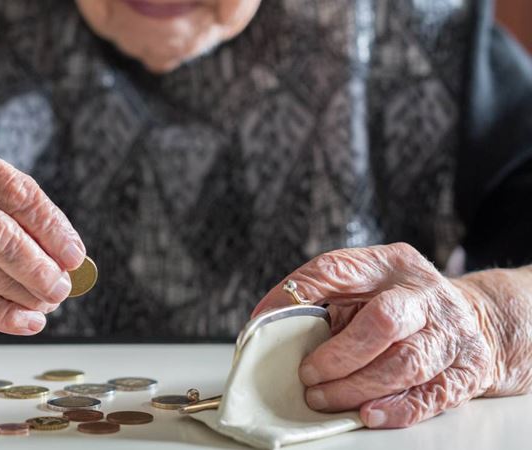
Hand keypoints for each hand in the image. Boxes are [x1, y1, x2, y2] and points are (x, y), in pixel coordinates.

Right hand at [0, 140, 84, 334]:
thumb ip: (20, 212)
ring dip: (26, 293)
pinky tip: (29, 320)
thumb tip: (68, 256)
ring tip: (50, 299)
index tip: (74, 253)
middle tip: (63, 285)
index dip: (51, 226)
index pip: (14, 192)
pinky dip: (5, 315)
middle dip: (38, 266)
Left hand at [251, 243, 496, 427]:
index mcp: (389, 264)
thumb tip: (268, 323)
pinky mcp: (466, 369)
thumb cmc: (401, 305)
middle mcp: (423, 294)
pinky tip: (367, 414)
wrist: (476, 320)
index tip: (265, 319)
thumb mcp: (366, 286)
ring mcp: (450, 332)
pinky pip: (430, 395)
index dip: (297, 292)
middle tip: (307, 374)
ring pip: (405, 363)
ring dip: (356, 387)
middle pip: (384, 321)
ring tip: (323, 398)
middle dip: (339, 354)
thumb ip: (325, 299)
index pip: (338, 268)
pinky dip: (396, 409)